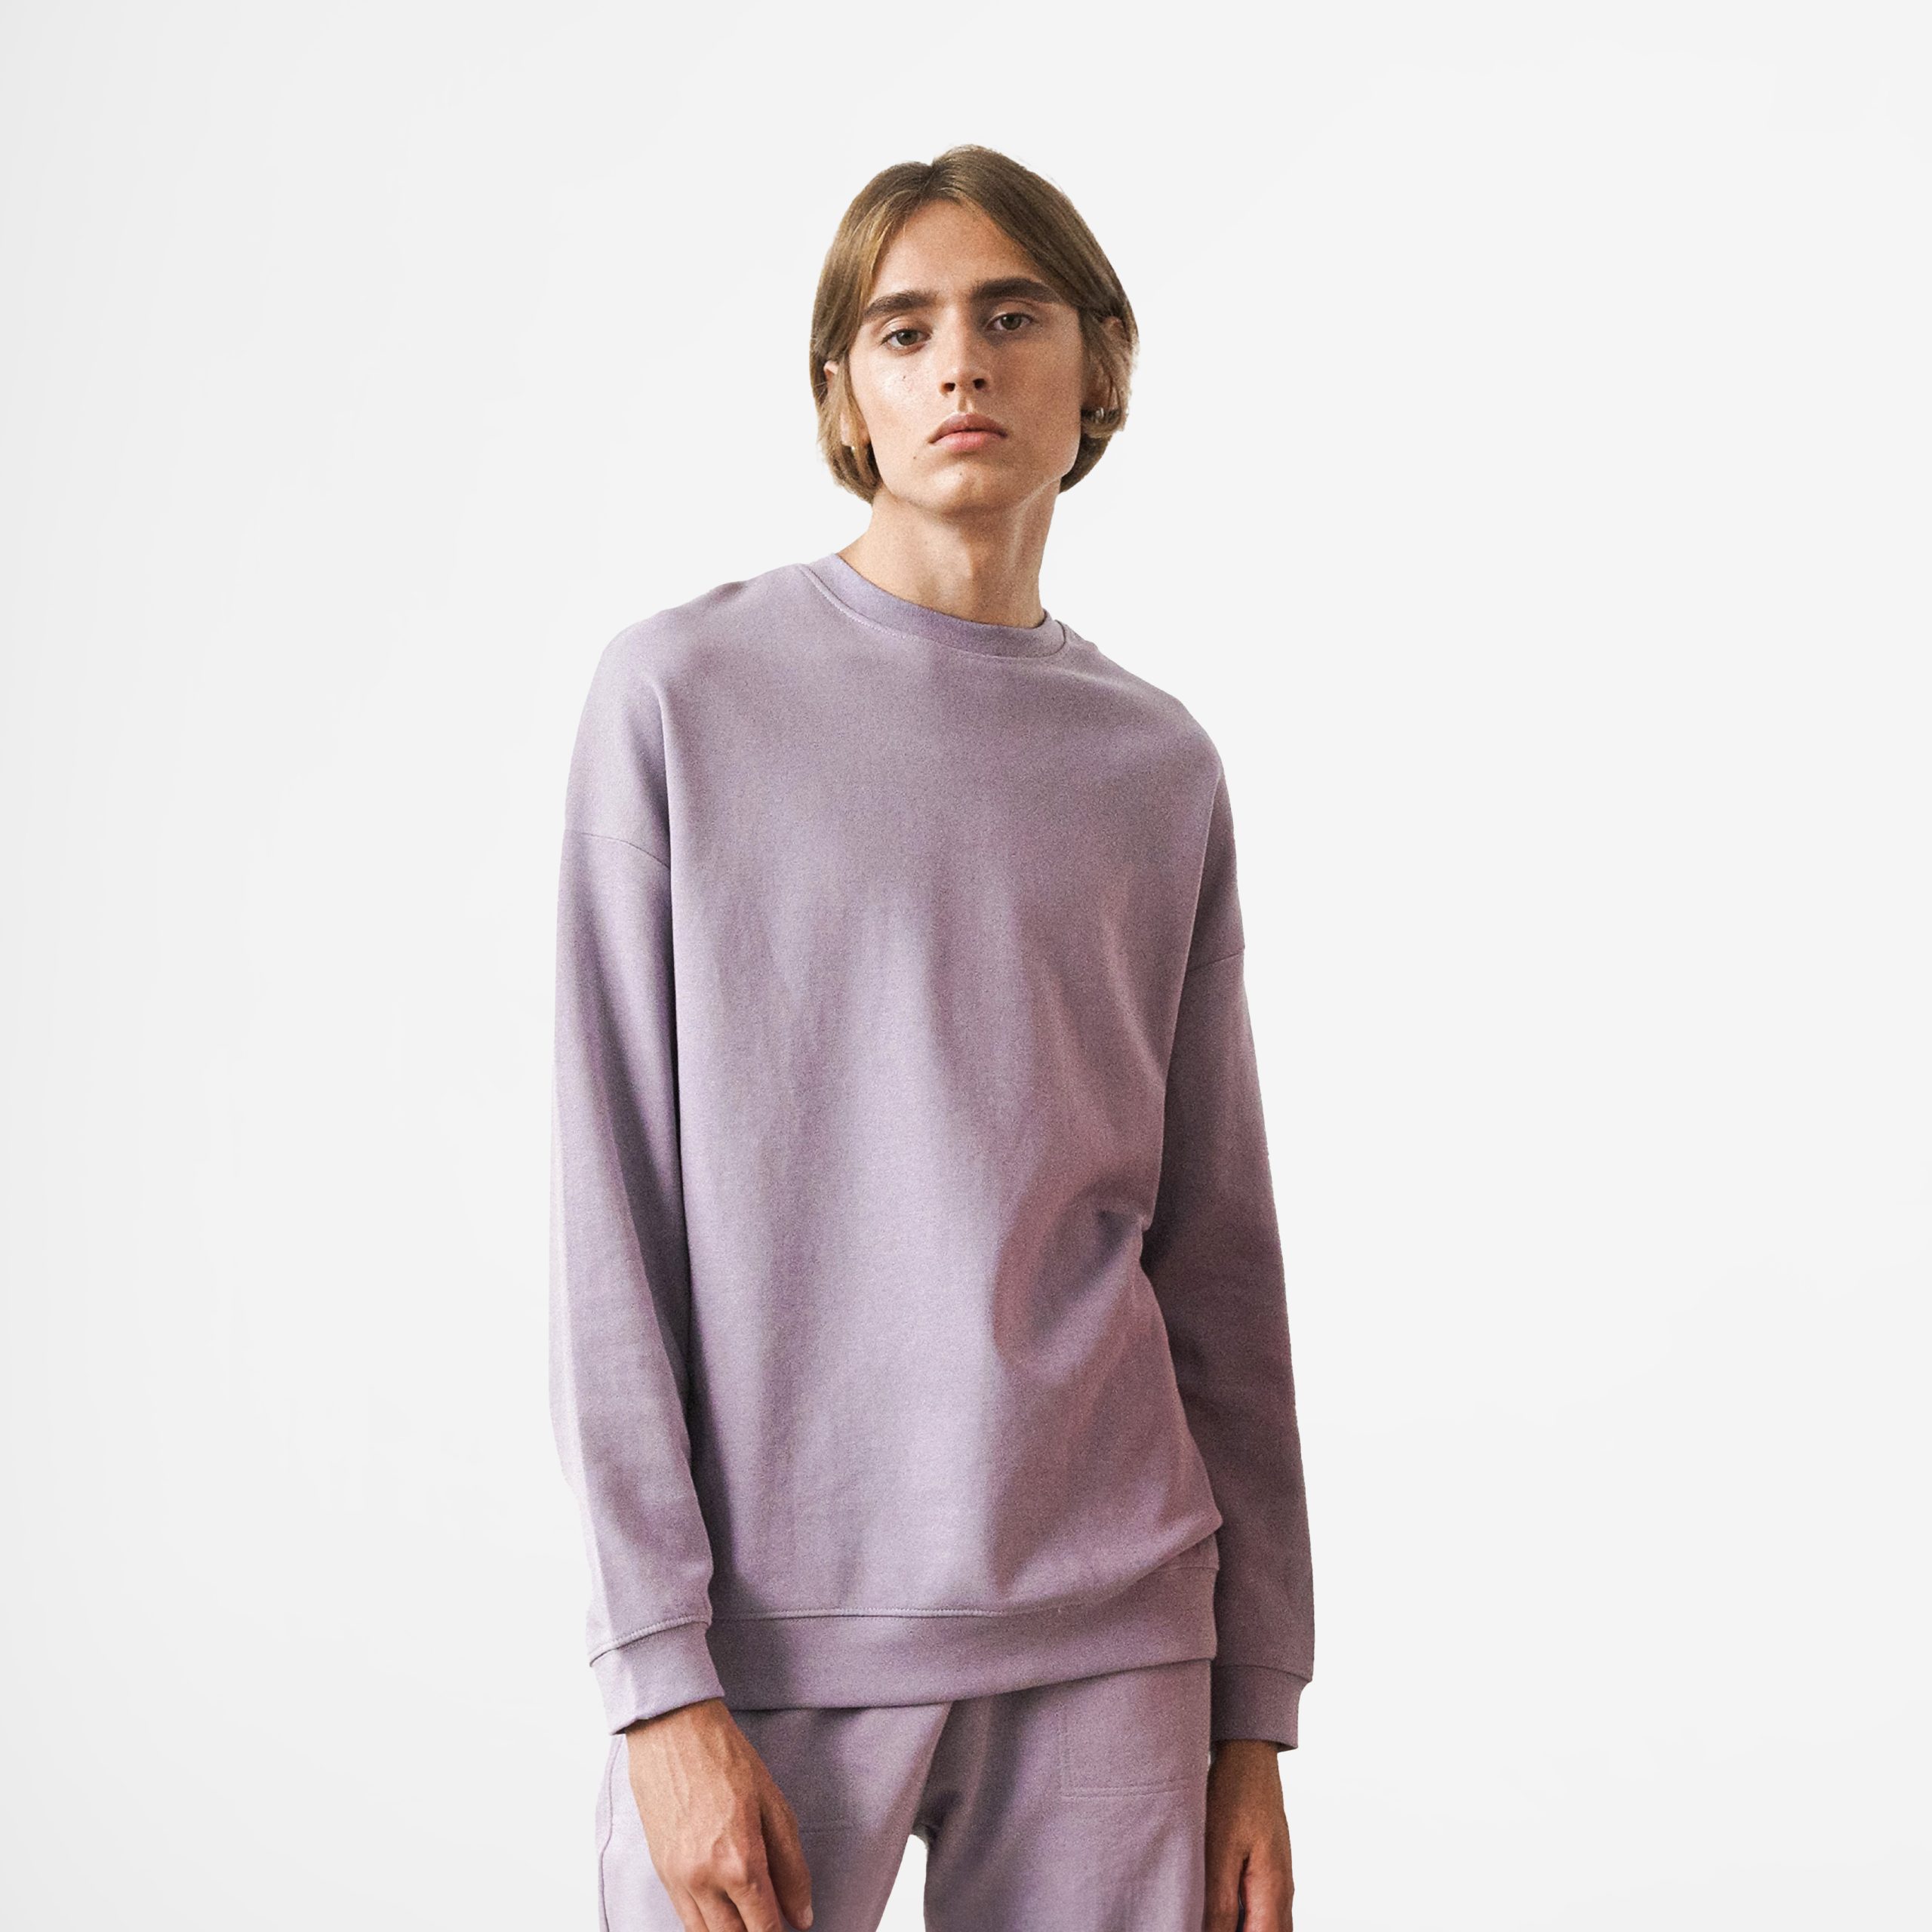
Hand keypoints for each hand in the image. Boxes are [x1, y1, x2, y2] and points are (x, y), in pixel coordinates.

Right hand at [622, 1698, 814, 1931]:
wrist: (672, 1730)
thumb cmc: (725, 1758)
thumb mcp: (774, 1805)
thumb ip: (791, 1866)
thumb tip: (802, 1916)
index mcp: (739, 1862)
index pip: (764, 1928)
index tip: (791, 1928)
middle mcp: (704, 1880)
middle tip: (772, 1920)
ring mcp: (678, 1879)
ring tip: (750, 1917)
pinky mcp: (662, 1873)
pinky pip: (685, 1919)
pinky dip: (706, 1925)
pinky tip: (724, 1911)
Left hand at [1204, 1739, 1294, 1929]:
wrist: (1248, 1755)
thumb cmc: (1235, 1794)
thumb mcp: (1219, 1850)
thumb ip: (1219, 1903)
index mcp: (1273, 1891)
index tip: (1206, 1929)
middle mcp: (1282, 1891)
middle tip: (1207, 1921)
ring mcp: (1278, 1880)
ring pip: (1268, 1926)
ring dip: (1243, 1926)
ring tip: (1211, 1916)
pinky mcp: (1268, 1869)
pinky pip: (1263, 1910)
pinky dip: (1246, 1918)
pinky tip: (1220, 1910)